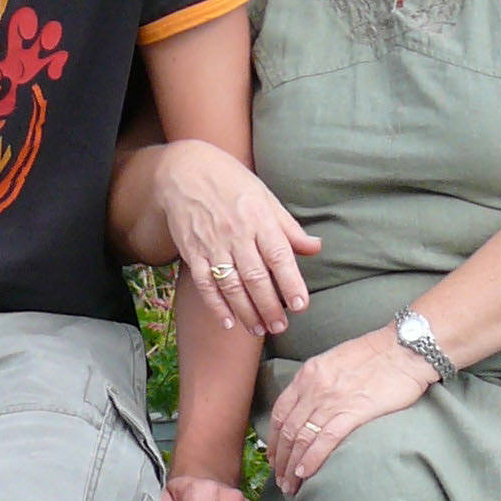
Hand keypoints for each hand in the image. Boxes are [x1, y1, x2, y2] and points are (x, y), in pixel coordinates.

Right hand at [152, 143, 322, 335]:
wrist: (185, 170)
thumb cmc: (231, 184)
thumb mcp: (265, 198)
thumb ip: (289, 228)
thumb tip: (315, 247)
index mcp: (259, 219)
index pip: (279, 255)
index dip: (290, 282)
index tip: (300, 305)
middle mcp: (236, 233)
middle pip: (255, 277)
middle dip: (270, 306)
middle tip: (281, 327)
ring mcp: (212, 244)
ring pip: (231, 285)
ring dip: (246, 311)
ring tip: (259, 330)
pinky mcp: (192, 252)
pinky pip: (204, 284)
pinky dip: (216, 305)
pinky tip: (228, 321)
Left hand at [263, 328, 434, 497]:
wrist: (404, 348)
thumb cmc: (376, 353)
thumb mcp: (335, 361)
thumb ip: (318, 382)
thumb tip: (310, 406)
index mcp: (308, 374)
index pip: (280, 413)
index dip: (273, 440)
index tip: (273, 457)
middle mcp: (314, 387)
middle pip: (288, 430)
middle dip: (280, 459)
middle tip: (279, 479)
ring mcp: (332, 400)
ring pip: (302, 439)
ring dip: (292, 466)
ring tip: (290, 485)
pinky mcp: (353, 412)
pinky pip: (325, 441)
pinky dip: (312, 460)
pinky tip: (305, 474)